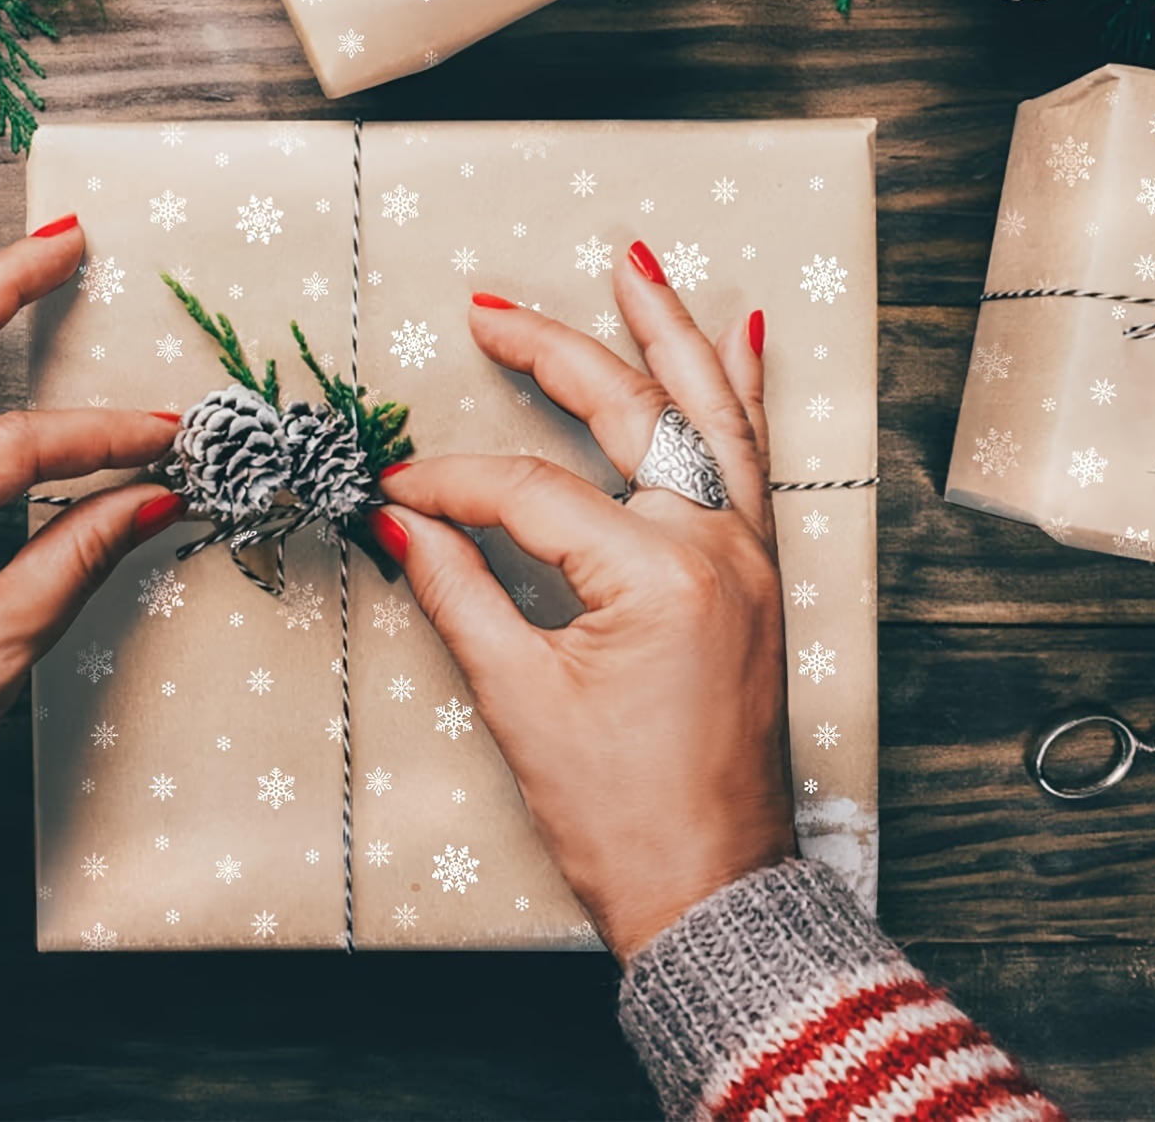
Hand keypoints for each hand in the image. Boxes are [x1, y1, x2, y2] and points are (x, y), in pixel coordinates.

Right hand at [375, 243, 793, 962]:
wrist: (714, 890)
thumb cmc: (619, 813)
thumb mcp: (520, 699)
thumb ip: (458, 590)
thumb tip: (399, 519)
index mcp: (657, 575)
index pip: (529, 493)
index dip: (450, 482)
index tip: (394, 488)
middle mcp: (719, 544)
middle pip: (630, 414)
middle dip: (553, 352)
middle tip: (490, 310)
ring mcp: (752, 553)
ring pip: (712, 413)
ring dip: (671, 333)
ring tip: (638, 265)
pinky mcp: (760, 572)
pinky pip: (753, 459)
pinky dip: (742, 393)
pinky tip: (743, 336)